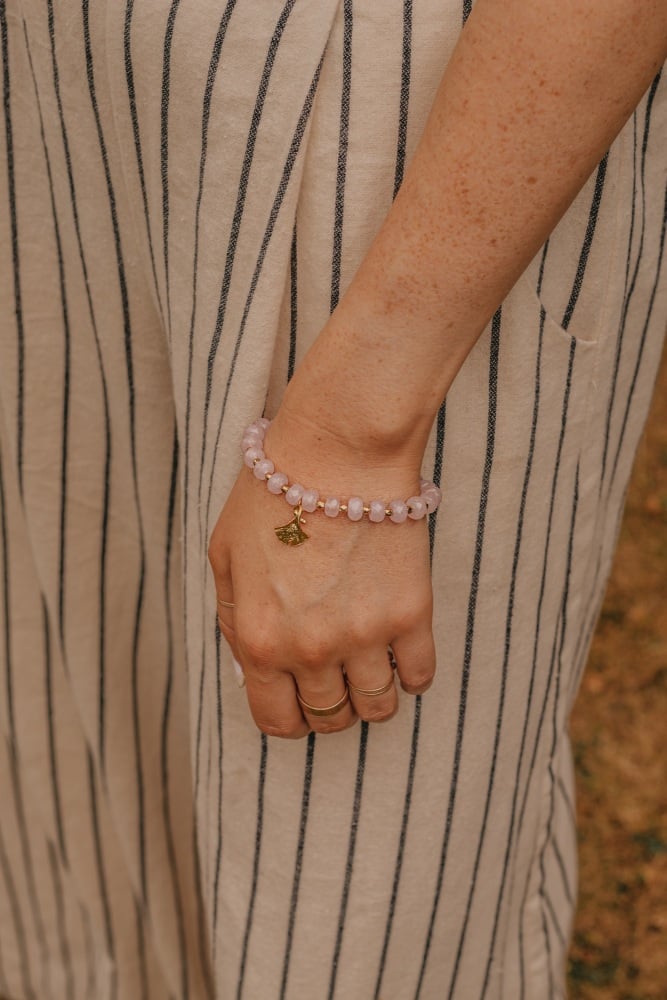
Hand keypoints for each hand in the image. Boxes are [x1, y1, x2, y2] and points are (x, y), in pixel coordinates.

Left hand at [207, 416, 435, 738]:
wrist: (338, 453)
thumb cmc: (271, 497)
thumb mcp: (224, 559)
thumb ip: (234, 621)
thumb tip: (249, 669)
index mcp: (260, 641)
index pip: (276, 719)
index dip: (288, 719)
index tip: (299, 705)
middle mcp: (312, 650)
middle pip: (329, 717)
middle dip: (328, 705)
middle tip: (334, 677)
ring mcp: (366, 635)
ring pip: (378, 707)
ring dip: (372, 696)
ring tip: (370, 667)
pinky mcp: (412, 614)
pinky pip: (421, 675)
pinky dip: (413, 675)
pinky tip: (402, 653)